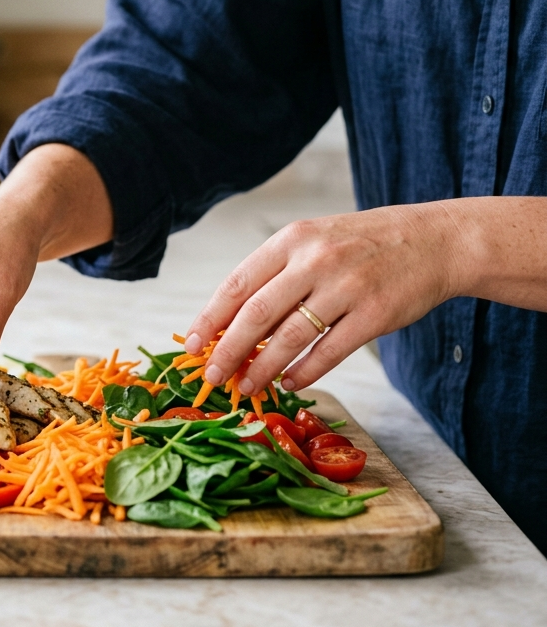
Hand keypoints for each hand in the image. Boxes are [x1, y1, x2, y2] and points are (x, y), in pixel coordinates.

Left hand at [183, 202, 465, 394]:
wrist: (433, 240)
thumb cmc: (361, 245)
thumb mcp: (314, 243)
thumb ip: (276, 276)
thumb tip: (232, 324)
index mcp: (292, 239)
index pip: (238, 283)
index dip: (211, 317)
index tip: (192, 344)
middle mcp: (315, 260)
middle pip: (257, 314)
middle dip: (228, 350)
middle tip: (213, 376)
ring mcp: (346, 287)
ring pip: (290, 337)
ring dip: (263, 368)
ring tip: (246, 386)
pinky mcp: (375, 314)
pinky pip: (330, 351)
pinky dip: (305, 372)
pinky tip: (290, 383)